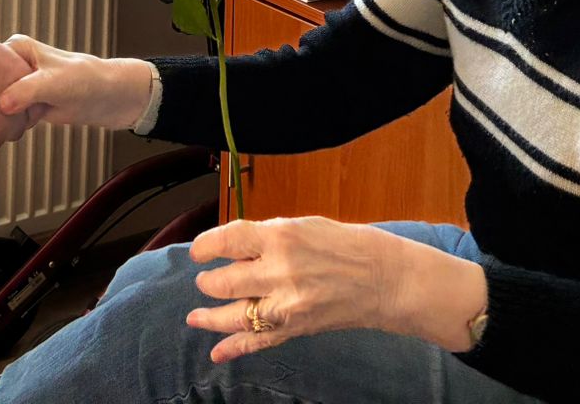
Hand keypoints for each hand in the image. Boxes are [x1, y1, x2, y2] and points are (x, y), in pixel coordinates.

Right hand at [0, 35, 154, 129]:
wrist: (109, 98)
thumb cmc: (85, 80)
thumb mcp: (52, 83)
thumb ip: (25, 91)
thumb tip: (1, 104)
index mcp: (16, 48)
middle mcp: (15, 65)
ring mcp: (21, 86)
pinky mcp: (28, 105)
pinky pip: (10, 117)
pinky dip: (10, 125)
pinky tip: (12, 129)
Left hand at [186, 217, 483, 362]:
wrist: (385, 279)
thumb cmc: (346, 244)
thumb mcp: (303, 226)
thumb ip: (267, 238)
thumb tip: (234, 250)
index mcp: (281, 237)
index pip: (227, 240)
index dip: (205, 247)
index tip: (198, 252)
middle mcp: (280, 271)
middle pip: (224, 282)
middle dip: (207, 282)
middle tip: (205, 281)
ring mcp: (288, 304)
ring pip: (234, 315)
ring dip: (210, 317)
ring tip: (194, 317)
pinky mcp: (297, 328)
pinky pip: (259, 341)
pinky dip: (235, 349)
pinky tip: (217, 353)